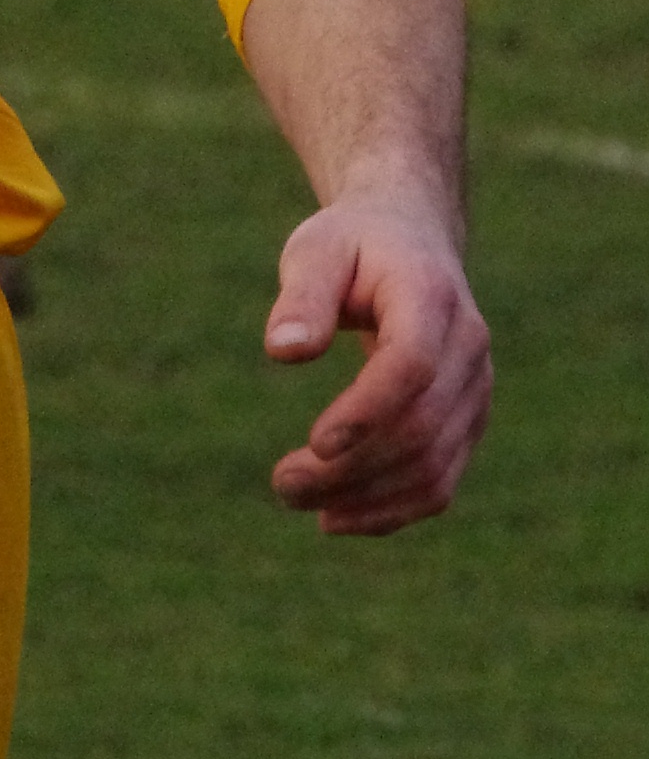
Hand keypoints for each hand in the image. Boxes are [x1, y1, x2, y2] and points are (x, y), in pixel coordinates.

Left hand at [264, 192, 491, 534]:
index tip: (314, 443)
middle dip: (352, 468)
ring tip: (296, 499)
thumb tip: (283, 352)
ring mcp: (476, 390)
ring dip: (366, 497)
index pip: (411, 365)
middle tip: (282, 484)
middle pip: (420, 427)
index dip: (368, 410)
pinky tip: (336, 517)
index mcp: (430, 295)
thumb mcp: (316, 249)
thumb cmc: (352, 244)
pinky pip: (440, 480)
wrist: (411, 241)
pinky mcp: (468, 422)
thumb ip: (303, 297)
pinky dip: (392, 508)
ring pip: (434, 466)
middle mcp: (467, 347)